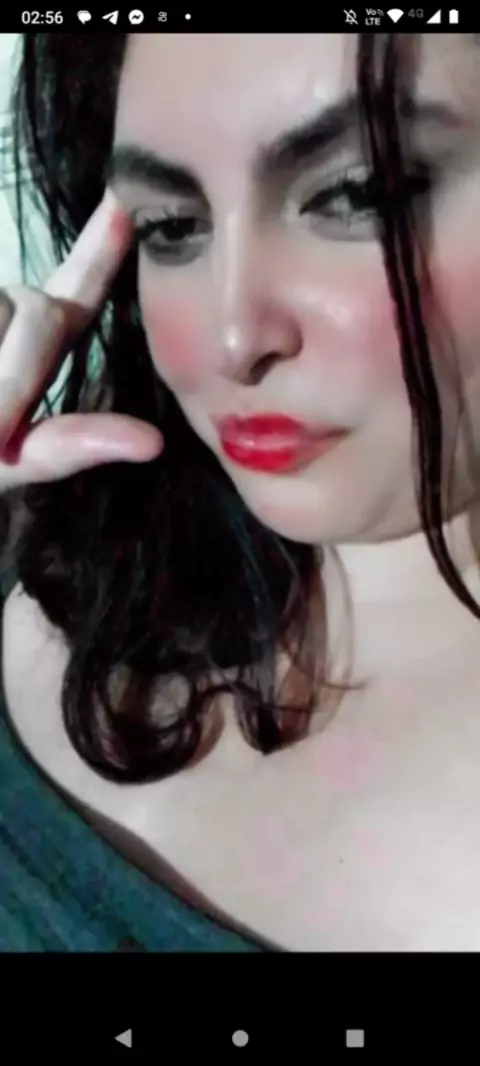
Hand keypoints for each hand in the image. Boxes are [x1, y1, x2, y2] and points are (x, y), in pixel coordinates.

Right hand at [0, 188, 162, 489]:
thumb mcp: (8, 465)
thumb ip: (65, 448)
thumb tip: (151, 442)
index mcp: (30, 343)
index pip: (77, 291)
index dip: (103, 247)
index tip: (124, 205)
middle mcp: (2, 308)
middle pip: (37, 311)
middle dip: (16, 375)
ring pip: (3, 306)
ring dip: (1, 376)